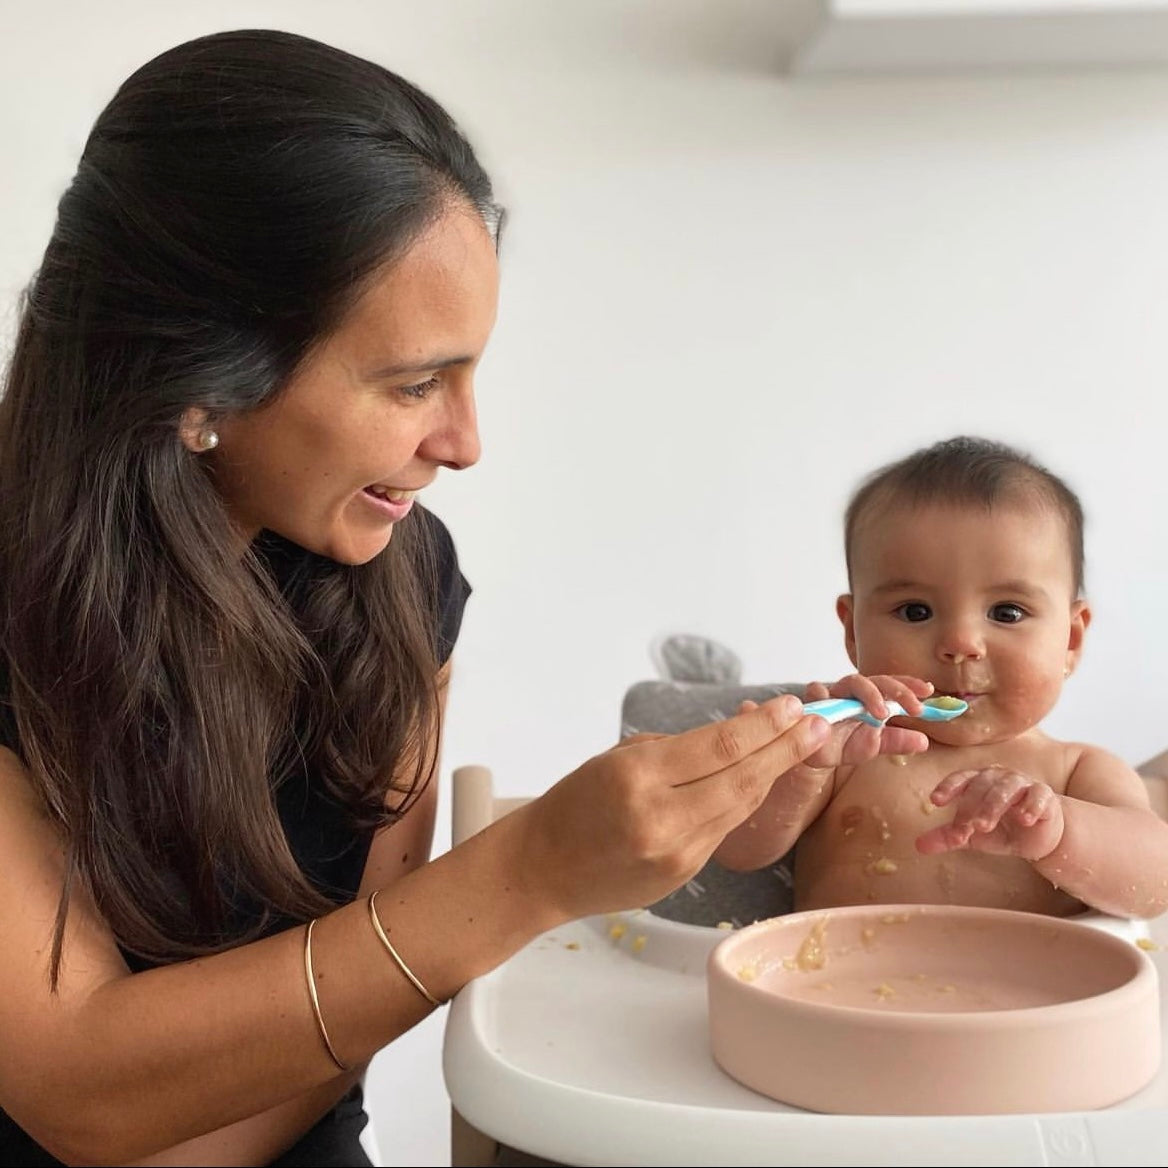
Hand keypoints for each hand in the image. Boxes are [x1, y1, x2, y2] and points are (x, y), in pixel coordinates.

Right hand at [511, 694, 832, 921]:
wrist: (543, 867)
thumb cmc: (575, 802)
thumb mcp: (618, 758)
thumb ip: (677, 751)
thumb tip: (737, 738)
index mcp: (637, 776)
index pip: (720, 745)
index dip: (764, 725)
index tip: (794, 706)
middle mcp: (661, 816)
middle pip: (742, 776)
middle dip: (787, 747)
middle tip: (821, 722)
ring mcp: (675, 852)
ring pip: (741, 805)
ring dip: (775, 773)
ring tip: (803, 746)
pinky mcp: (683, 875)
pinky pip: (724, 829)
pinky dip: (745, 801)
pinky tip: (762, 779)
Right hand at [799, 673, 933, 767]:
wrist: (814, 754)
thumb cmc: (844, 743)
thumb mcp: (874, 745)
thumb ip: (897, 741)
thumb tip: (924, 741)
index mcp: (869, 698)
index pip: (891, 685)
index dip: (909, 685)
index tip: (928, 691)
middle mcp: (852, 692)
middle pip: (876, 680)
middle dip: (896, 690)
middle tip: (914, 708)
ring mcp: (832, 694)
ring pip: (851, 681)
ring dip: (869, 694)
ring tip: (881, 714)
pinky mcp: (811, 701)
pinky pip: (816, 691)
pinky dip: (823, 693)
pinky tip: (833, 700)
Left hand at [915, 767, 1064, 860]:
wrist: (1038, 838)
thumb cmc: (1002, 830)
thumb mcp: (973, 836)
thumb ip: (948, 837)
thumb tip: (918, 846)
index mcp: (978, 781)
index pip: (960, 779)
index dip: (948, 787)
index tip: (935, 800)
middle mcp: (998, 777)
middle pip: (982, 786)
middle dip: (972, 807)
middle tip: (967, 828)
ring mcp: (1022, 784)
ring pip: (1007, 788)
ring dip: (994, 805)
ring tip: (984, 826)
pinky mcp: (1044, 796)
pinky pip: (1038, 795)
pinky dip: (1031, 805)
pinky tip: (1024, 818)